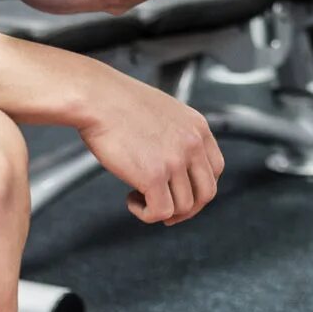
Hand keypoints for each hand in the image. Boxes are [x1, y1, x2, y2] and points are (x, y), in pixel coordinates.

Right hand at [79, 74, 224, 224]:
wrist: (96, 98)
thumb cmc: (118, 102)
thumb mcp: (164, 112)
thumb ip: (177, 134)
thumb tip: (173, 162)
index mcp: (197, 127)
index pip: (216, 169)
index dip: (199, 187)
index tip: (182, 193)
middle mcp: (192, 144)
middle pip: (206, 192)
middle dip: (187, 208)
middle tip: (165, 210)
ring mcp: (175, 161)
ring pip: (183, 207)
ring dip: (162, 210)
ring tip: (139, 196)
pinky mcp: (153, 176)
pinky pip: (160, 212)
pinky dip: (146, 214)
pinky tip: (131, 199)